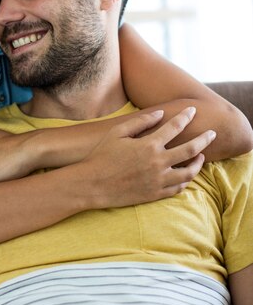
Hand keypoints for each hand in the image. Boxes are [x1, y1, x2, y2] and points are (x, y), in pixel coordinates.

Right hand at [79, 107, 215, 207]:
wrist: (93, 184)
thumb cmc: (102, 155)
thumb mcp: (118, 133)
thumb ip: (141, 122)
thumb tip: (160, 113)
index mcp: (149, 145)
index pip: (175, 127)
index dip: (186, 116)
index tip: (192, 110)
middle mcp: (158, 162)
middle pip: (191, 149)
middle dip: (205, 139)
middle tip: (212, 133)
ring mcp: (159, 180)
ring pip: (189, 172)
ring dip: (198, 162)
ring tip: (201, 156)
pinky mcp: (155, 194)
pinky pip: (178, 188)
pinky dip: (186, 180)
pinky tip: (186, 174)